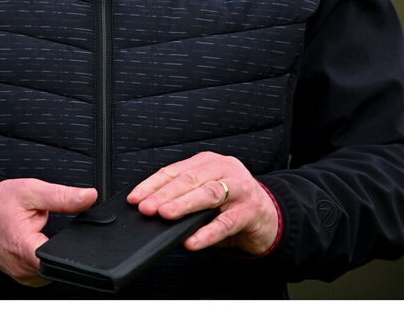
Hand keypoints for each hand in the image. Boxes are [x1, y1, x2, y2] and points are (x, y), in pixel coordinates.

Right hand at [0, 177, 96, 285]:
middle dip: (62, 245)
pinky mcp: (22, 276)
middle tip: (50, 227)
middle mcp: (22, 267)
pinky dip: (45, 259)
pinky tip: (40, 243)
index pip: (59, 259)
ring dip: (53, 254)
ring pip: (51, 271)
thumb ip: (62, 196)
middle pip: (58, 265)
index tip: (71, 233)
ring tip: (42, 234)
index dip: (72, 247)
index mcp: (24, 247)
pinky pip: (42, 273)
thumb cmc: (0, 203)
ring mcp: (21, 275)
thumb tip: (89, 196)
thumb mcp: (32, 191)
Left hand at [127, 151, 278, 255]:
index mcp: (208, 162)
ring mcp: (239, 189)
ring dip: (184, 205)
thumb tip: (152, 211)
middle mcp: (224, 170)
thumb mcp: (206, 192)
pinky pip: (225, 223)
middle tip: (146, 207)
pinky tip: (192, 241)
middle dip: (165, 194)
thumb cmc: (231, 203)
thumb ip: (184, 196)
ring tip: (165, 215)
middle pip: (190, 179)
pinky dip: (206, 233)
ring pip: (208, 194)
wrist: (269, 216)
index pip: (175, 170)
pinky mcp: (250, 212)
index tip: (135, 198)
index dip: (153, 184)